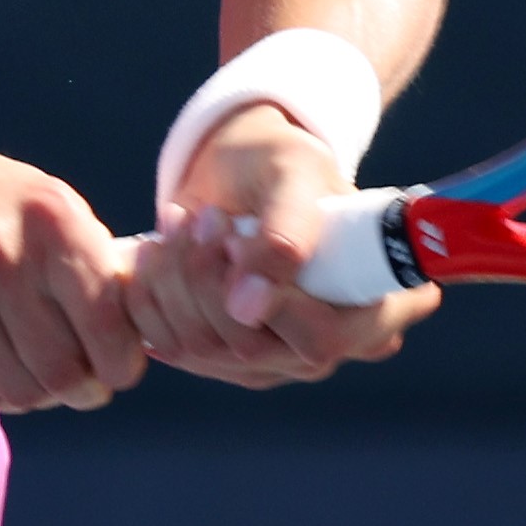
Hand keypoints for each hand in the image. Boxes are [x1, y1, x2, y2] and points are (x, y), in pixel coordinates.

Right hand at [0, 127, 150, 411]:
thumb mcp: (37, 197)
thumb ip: (85, 253)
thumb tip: (133, 322)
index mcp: (52, 219)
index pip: (108, 320)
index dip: (122, 361)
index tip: (120, 369)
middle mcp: (6, 253)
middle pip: (62, 368)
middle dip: (82, 390)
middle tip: (83, 386)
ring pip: (18, 386)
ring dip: (37, 397)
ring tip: (41, 381)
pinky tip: (0, 375)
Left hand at [133, 102, 437, 388]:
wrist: (240, 171)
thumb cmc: (285, 163)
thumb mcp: (296, 174)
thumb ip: (285, 234)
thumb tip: (248, 309)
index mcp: (374, 304)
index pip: (325, 337)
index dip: (277, 302)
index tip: (237, 240)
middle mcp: (326, 348)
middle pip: (253, 347)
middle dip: (210, 274)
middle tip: (207, 215)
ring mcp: (275, 362)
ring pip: (203, 347)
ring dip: (176, 275)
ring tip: (180, 219)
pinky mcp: (221, 362)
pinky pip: (169, 344)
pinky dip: (151, 291)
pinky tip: (160, 250)